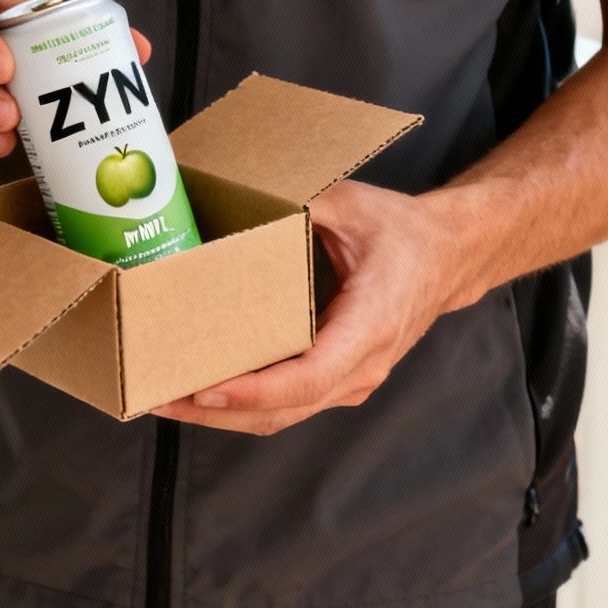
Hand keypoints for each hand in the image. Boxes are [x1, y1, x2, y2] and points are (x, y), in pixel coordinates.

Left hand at [150, 180, 478, 435]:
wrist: (450, 258)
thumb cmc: (405, 234)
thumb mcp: (355, 205)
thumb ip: (304, 200)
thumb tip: (244, 192)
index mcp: (370, 325)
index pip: (308, 377)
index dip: (253, 390)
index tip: (205, 389)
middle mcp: (362, 366)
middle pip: (282, 409)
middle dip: (215, 410)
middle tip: (156, 396)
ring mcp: (351, 381)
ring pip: (281, 415)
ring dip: (222, 413)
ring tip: (165, 398)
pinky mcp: (339, 379)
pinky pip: (287, 403)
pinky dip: (242, 402)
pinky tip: (203, 387)